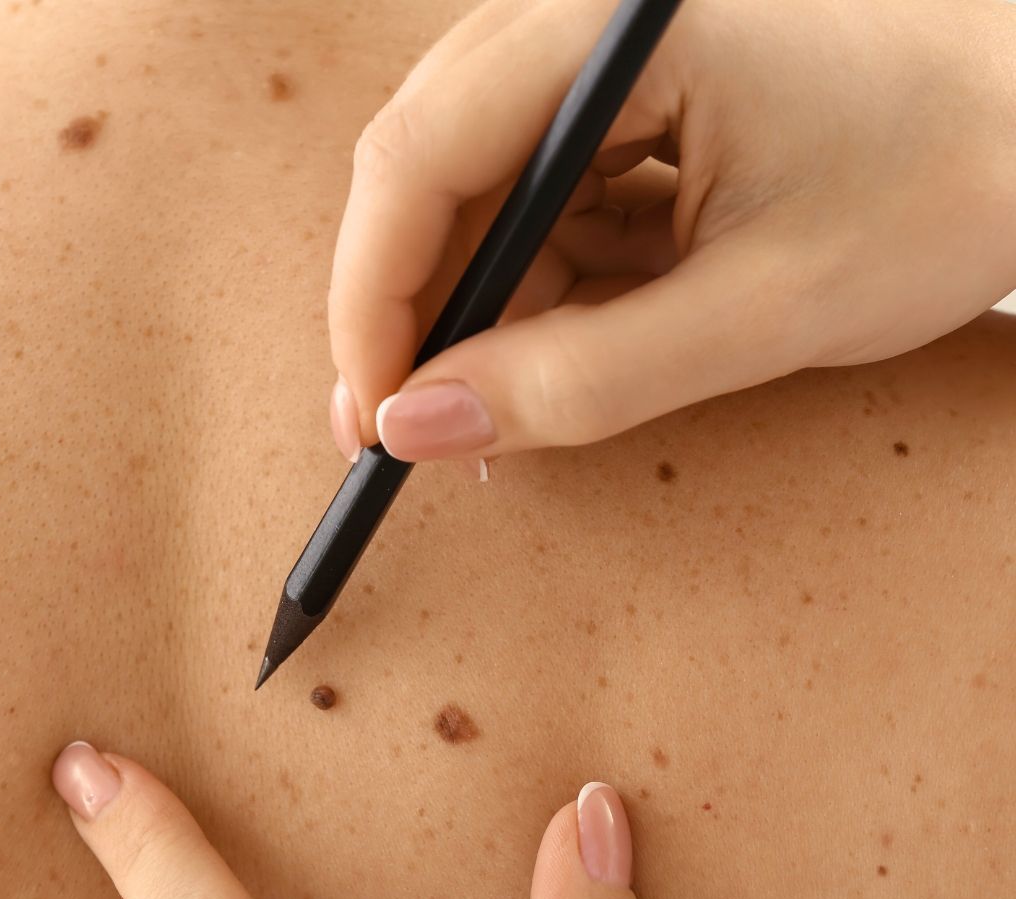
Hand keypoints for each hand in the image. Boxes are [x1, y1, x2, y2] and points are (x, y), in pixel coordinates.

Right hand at [327, 0, 1015, 461]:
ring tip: (530, 400)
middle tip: (417, 433)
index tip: (374, 416)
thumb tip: (418, 425)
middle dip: (417, 313)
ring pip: (480, 197)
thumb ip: (580, 379)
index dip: (374, 298)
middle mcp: (588, 16)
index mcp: (619, 20)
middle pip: (430, 169)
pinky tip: (590, 337)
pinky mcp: (630, 99)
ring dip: (487, 310)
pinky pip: (542, 202)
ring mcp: (607, 53)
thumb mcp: (760, 313)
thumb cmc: (948, 186)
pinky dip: (546, 288)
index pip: (420, 154)